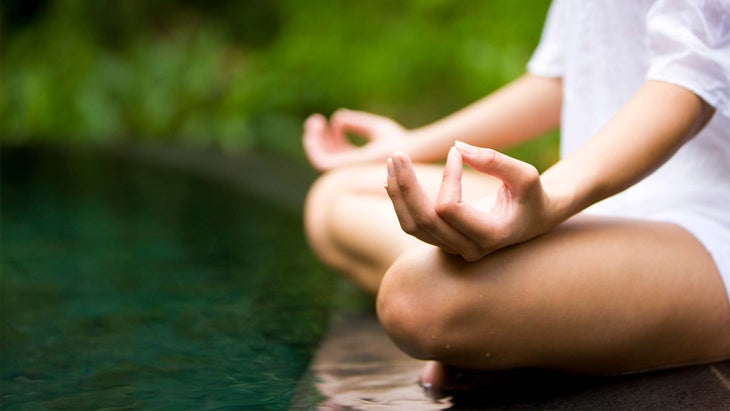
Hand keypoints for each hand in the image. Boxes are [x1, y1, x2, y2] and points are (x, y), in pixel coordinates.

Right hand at [303, 109, 407, 170]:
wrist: (404, 150)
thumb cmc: (396, 141)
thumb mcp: (374, 128)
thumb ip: (357, 123)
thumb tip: (338, 119)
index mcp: (358, 161)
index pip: (337, 152)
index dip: (330, 137)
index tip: (329, 121)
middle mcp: (350, 168)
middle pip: (326, 155)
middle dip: (316, 138)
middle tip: (316, 120)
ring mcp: (346, 170)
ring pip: (318, 158)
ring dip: (312, 140)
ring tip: (315, 121)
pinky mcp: (342, 169)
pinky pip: (320, 160)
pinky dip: (314, 144)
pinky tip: (318, 126)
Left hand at [386, 141, 554, 260]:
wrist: (534, 219)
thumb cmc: (532, 195)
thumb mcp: (525, 175)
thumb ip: (495, 161)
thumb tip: (457, 146)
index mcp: (490, 236)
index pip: (450, 208)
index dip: (448, 177)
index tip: (456, 152)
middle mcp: (468, 249)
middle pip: (423, 221)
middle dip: (406, 185)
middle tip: (397, 154)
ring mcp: (453, 249)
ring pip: (412, 226)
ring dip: (398, 193)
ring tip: (392, 162)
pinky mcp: (442, 242)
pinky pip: (413, 225)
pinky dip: (401, 201)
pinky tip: (393, 178)